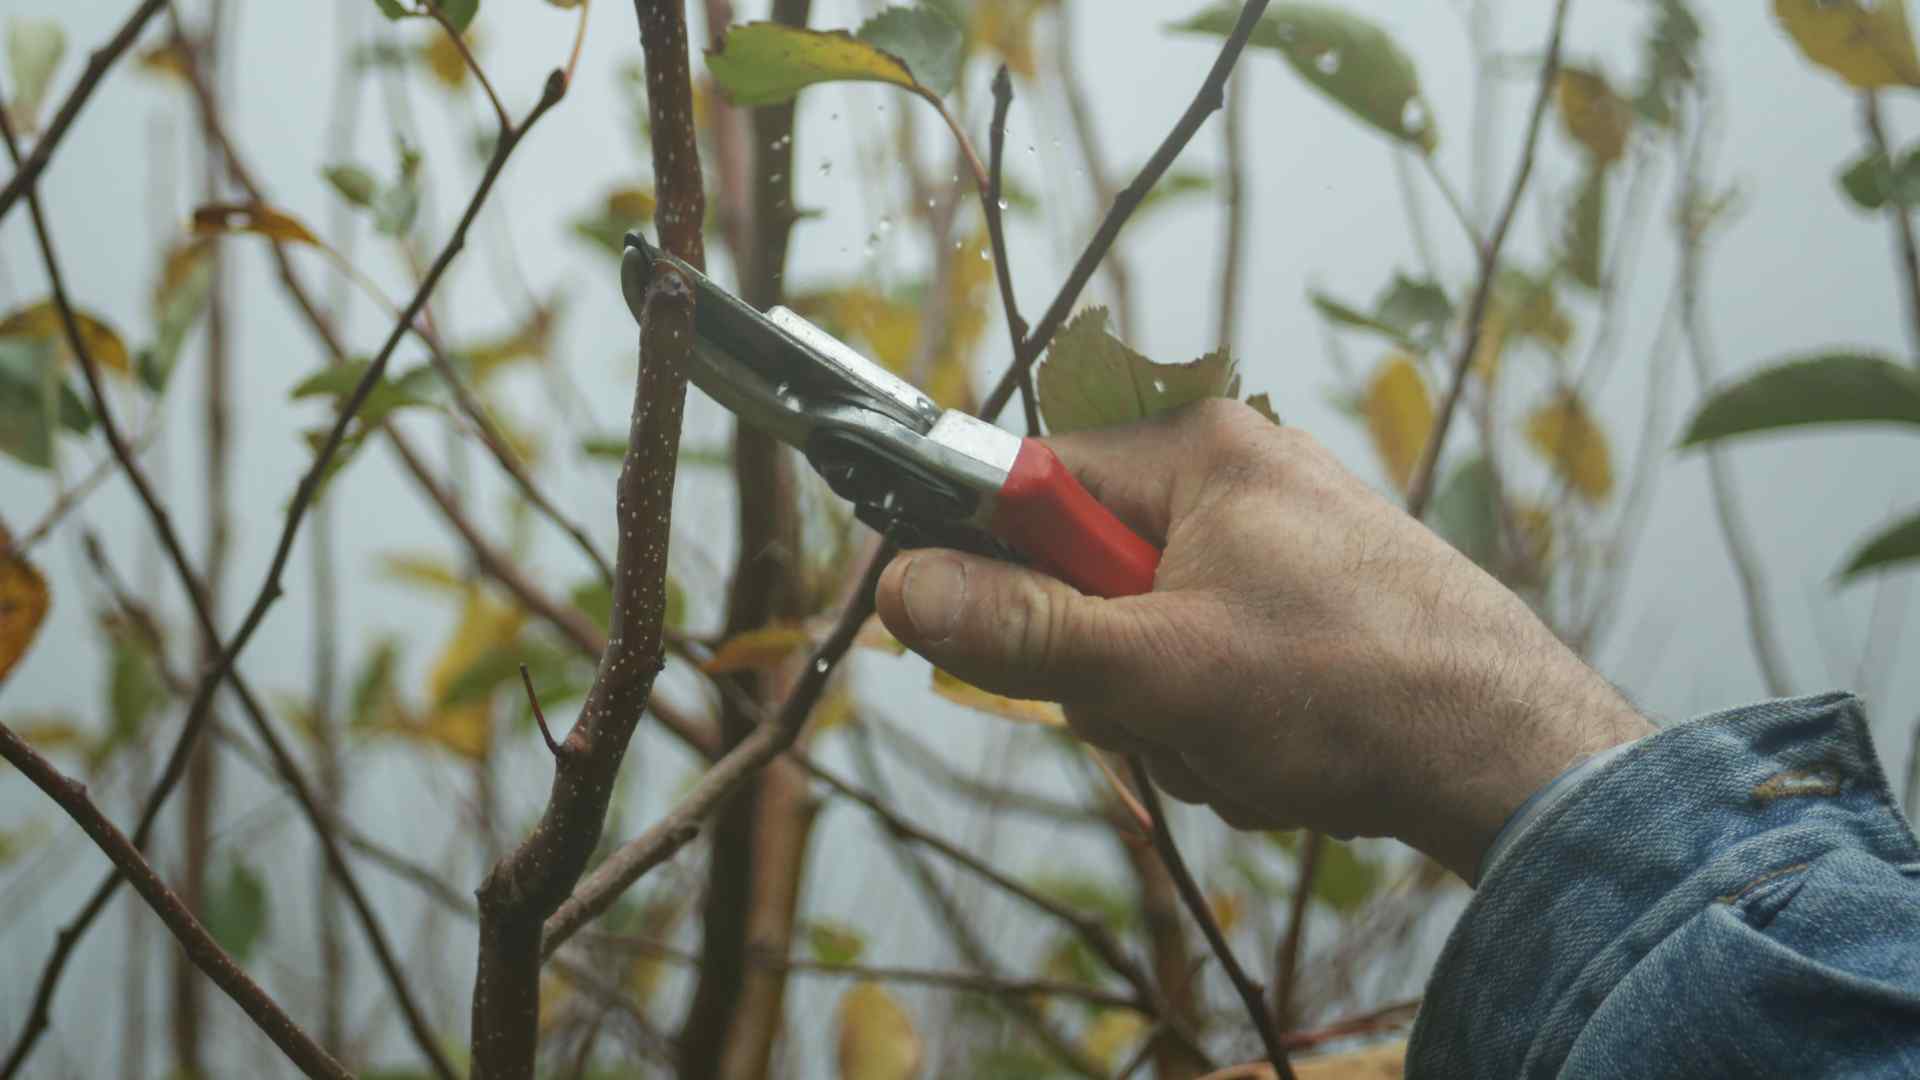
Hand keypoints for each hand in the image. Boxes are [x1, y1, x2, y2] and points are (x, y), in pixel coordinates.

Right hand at [875, 400, 1652, 880]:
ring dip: (1169, 717)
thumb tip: (899, 588)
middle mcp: (1237, 479)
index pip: (1030, 483)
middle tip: (1167, 712)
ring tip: (1243, 745)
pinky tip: (1281, 756)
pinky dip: (1225, 728)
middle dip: (1110, 674)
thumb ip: (1022, 632)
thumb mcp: (1160, 670)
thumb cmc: (1352, 692)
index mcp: (1198, 451)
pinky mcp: (1310, 608)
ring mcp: (1279, 546)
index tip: (974, 634)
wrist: (1520, 760)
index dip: (992, 567)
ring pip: (1146, 640)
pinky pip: (1209, 666)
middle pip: (1086, 576)